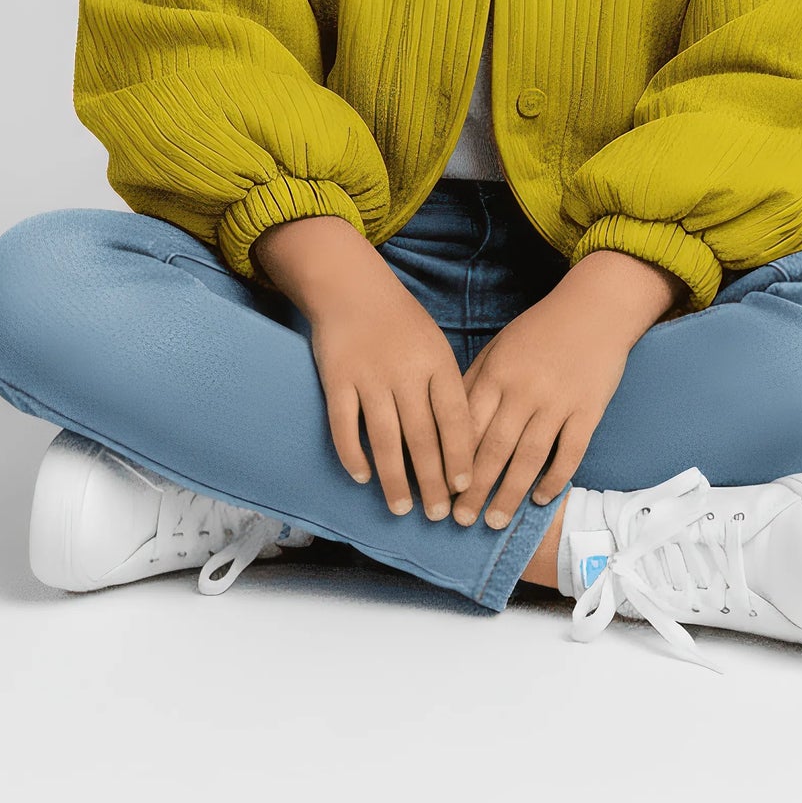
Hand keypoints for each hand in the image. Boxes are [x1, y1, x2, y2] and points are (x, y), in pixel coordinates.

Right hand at [308, 264, 476, 521]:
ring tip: (402, 507)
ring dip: (395, 478)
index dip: (460, 455)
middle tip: (437, 514)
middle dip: (432, 480)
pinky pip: (344, 425)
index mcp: (436, 362)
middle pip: (421, 436)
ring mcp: (369, 376)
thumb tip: (462, 444)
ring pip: (384, 438)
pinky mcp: (336, 379)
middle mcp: (405, 372)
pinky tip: (362, 477)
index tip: (465, 487)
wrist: (352, 288)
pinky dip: (352, 454)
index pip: (454, 417)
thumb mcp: (435, 346)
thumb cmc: (401, 324)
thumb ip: (447, 389)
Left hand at [450, 287, 632, 531]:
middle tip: (461, 520)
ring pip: (529, 457)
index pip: (467, 425)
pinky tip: (541, 499)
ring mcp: (558, 402)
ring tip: (494, 521)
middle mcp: (524, 390)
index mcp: (497, 374)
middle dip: (475, 489)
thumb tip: (447, 420)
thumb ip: (474, 381)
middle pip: (494, 448)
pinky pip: (570, 452)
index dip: (451, 461)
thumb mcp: (499, 346)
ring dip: (509, 493)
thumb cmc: (540, 329)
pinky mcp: (588, 410)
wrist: (595, 309)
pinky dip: (555, 479)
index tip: (438, 489)